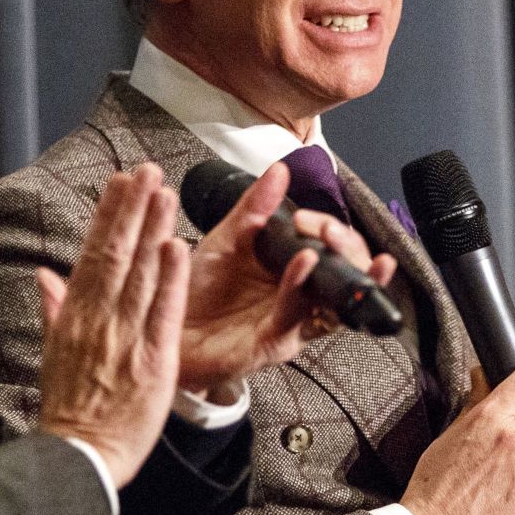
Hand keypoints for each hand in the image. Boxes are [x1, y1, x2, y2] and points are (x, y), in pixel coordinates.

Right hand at [36, 164, 189, 488]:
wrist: (80, 456)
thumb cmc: (70, 409)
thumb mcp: (52, 355)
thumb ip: (52, 310)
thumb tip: (42, 275)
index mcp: (74, 317)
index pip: (92, 255)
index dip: (108, 216)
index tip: (119, 182)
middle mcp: (98, 320)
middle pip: (115, 254)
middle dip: (131, 209)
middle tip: (145, 170)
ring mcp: (124, 338)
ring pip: (140, 274)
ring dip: (153, 229)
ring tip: (165, 191)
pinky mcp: (152, 361)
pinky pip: (163, 312)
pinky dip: (170, 279)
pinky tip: (178, 246)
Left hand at [178, 163, 395, 397]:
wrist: (164, 324)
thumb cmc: (198, 290)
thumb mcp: (227, 238)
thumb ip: (255, 207)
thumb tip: (280, 170)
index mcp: (295, 274)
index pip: (338, 251)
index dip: (333, 230)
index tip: (309, 218)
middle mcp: (300, 301)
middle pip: (350, 277)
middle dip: (350, 249)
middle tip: (330, 230)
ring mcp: (289, 324)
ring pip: (332, 302)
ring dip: (338, 269)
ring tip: (327, 239)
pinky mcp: (271, 344)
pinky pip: (293, 317)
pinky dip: (299, 288)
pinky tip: (301, 264)